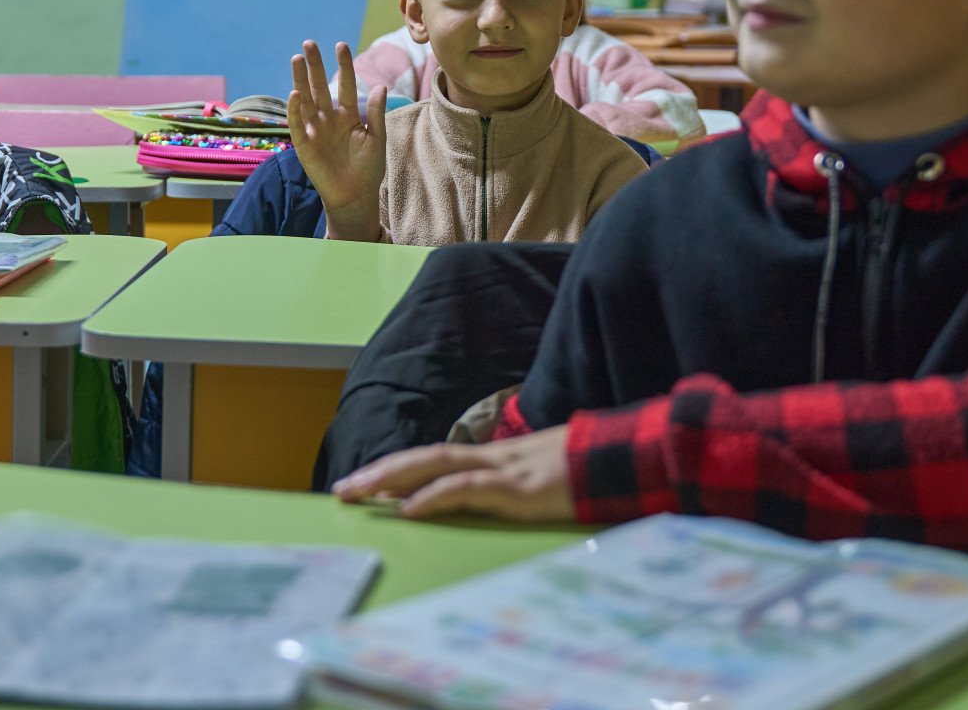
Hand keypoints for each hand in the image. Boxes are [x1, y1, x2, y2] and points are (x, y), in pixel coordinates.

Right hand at [287, 40, 387, 240]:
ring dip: (300, 80)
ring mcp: (314, 129)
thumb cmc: (368, 169)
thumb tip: (379, 86)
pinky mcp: (304, 144)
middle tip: (309, 43)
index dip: (343, 66)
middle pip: (319, 86)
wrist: (356, 196)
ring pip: (305, 99)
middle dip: (314, 65)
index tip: (340, 45)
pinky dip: (294, 110)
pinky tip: (295, 93)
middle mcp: (328, 118)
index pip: (344, 84)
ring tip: (297, 58)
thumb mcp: (377, 139)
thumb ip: (375, 113)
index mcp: (347, 114)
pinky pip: (297, 124)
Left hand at [332, 427, 576, 521]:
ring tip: (359, 493)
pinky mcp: (518, 488)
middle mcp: (491, 458)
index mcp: (494, 459)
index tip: (365, 485)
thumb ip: (508, 492)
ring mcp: (504, 469)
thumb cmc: (585, 477)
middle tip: (342, 489)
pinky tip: (409, 509)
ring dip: (392, 478)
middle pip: (424, 458)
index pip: (435, 460)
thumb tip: (479, 507)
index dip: (398, 471)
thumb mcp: (539, 485)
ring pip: (435, 464)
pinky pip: (468, 489)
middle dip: (380, 472)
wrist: (625, 462)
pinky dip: (435, 496)